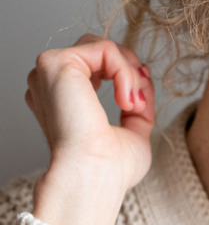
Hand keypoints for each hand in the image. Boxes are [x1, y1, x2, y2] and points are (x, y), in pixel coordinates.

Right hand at [26, 34, 154, 224]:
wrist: (95, 177)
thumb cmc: (110, 169)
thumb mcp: (132, 131)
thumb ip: (136, 103)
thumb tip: (144, 77)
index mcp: (61, 98)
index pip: (96, 66)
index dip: (125, 76)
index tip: (140, 102)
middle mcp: (49, 83)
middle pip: (98, 50)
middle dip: (129, 71)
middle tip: (139, 103)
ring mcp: (49, 72)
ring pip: (103, 47)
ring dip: (129, 73)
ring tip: (132, 105)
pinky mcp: (56, 63)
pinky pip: (105, 48)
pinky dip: (125, 73)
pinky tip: (125, 101)